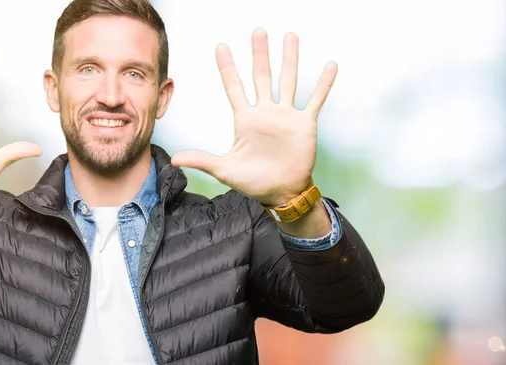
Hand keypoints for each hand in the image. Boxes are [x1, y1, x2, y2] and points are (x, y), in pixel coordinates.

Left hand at [171, 28, 336, 206]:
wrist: (281, 193)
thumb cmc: (253, 182)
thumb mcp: (225, 171)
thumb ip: (203, 161)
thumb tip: (175, 160)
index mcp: (245, 120)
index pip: (234, 87)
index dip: (227, 68)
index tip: (221, 46)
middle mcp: (265, 113)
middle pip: (261, 76)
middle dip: (259, 54)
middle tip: (257, 31)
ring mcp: (286, 116)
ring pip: (288, 81)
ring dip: (290, 59)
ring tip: (290, 36)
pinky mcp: (304, 124)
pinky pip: (316, 100)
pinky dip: (323, 84)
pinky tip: (330, 66)